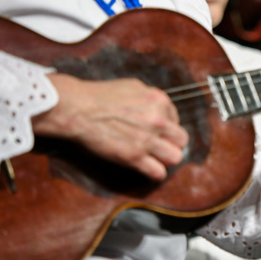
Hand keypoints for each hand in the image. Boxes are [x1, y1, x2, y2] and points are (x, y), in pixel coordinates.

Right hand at [33, 73, 188, 180]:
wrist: (79, 108)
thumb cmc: (100, 95)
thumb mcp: (133, 86)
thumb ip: (150, 98)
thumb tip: (159, 107)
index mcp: (159, 100)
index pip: (176, 119)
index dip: (167, 127)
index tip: (157, 131)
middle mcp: (158, 120)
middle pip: (181, 140)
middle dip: (172, 143)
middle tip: (161, 146)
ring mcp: (147, 140)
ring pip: (175, 157)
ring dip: (166, 159)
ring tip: (156, 159)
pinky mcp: (134, 157)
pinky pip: (158, 172)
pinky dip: (155, 173)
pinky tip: (148, 169)